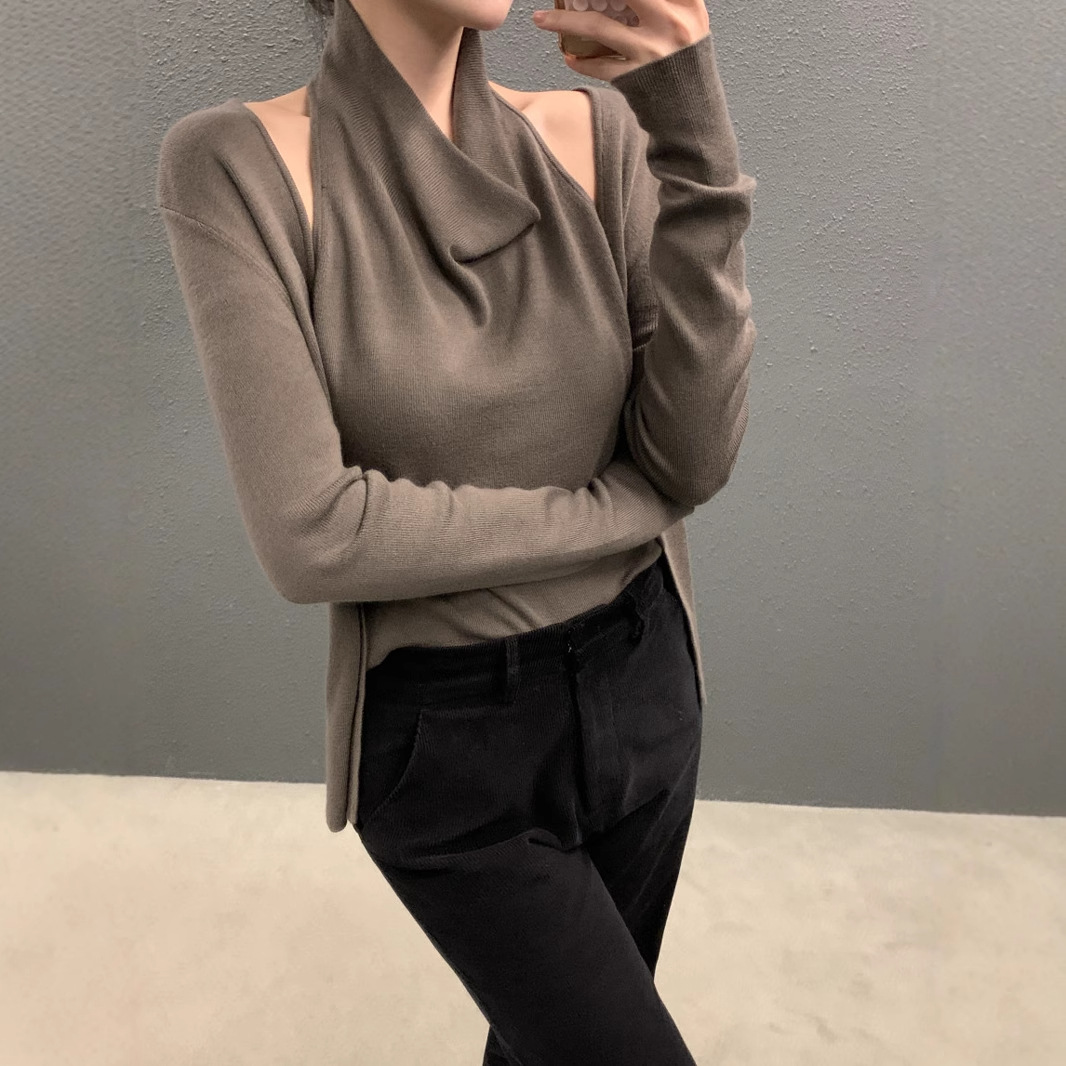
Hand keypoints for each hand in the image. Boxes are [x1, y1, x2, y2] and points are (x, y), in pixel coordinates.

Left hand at [531, 0, 710, 81]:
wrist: (694, 111)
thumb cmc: (687, 64)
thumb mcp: (688, 22)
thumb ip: (665, 3)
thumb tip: (628, 0)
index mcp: (686, 3)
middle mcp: (670, 23)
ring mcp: (651, 52)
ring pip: (597, 27)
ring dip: (563, 22)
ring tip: (540, 19)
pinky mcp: (636, 79)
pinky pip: (599, 66)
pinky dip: (580, 63)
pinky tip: (570, 56)